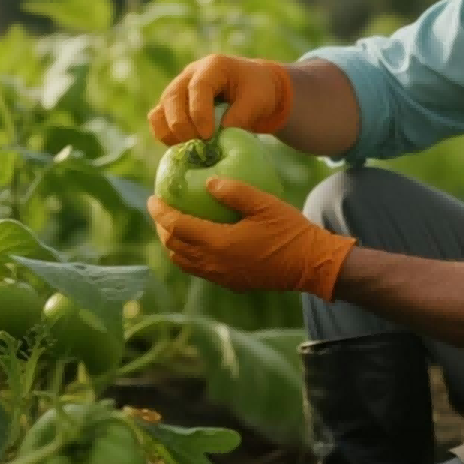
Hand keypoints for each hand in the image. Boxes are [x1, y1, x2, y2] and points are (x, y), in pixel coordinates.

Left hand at [147, 177, 355, 299]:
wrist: (311, 264)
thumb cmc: (289, 230)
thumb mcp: (264, 203)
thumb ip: (234, 191)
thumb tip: (208, 181)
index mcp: (218, 243)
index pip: (177, 227)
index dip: (160, 213)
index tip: (152, 199)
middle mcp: (214, 264)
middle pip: (175, 247)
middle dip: (162, 229)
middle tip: (161, 210)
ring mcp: (222, 276)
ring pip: (184, 262)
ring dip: (173, 244)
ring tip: (173, 227)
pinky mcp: (231, 282)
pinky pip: (198, 270)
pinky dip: (188, 256)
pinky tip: (196, 243)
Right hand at [148, 54, 292, 145]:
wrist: (252, 88)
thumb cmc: (257, 91)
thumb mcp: (258, 100)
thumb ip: (241, 116)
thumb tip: (219, 137)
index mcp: (212, 67)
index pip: (198, 87)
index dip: (200, 113)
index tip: (208, 135)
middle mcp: (189, 75)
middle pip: (172, 97)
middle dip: (182, 125)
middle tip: (198, 144)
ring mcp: (177, 90)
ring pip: (159, 110)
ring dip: (170, 132)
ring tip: (189, 148)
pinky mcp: (172, 107)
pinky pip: (158, 121)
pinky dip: (165, 136)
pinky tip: (183, 148)